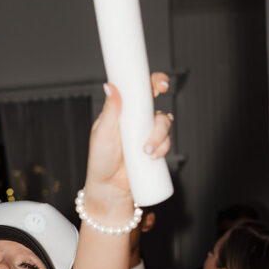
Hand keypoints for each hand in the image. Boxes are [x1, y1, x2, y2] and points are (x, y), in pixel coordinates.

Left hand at [84, 73, 172, 206]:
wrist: (109, 186)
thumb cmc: (101, 159)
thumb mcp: (102, 133)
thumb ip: (110, 110)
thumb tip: (110, 87)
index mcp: (124, 110)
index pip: (140, 90)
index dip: (154, 82)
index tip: (161, 84)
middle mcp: (138, 119)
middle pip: (157, 107)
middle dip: (159, 115)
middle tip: (154, 123)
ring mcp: (147, 133)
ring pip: (164, 124)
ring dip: (158, 136)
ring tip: (145, 150)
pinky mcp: (155, 147)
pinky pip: (167, 141)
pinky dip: (163, 147)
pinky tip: (151, 156)